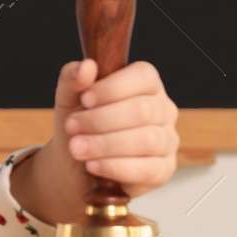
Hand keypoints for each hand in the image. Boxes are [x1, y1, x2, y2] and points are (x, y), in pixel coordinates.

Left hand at [24, 59, 180, 222]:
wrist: (72, 162)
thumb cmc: (78, 123)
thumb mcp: (68, 98)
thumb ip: (72, 78)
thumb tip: (86, 66)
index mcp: (145, 85)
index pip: (144, 76)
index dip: (113, 87)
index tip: (85, 99)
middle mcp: (163, 110)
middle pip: (143, 110)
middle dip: (101, 120)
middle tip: (72, 127)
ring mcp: (167, 140)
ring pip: (147, 140)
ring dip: (105, 144)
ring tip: (76, 148)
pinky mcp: (163, 170)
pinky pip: (148, 170)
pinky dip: (115, 167)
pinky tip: (93, 165)